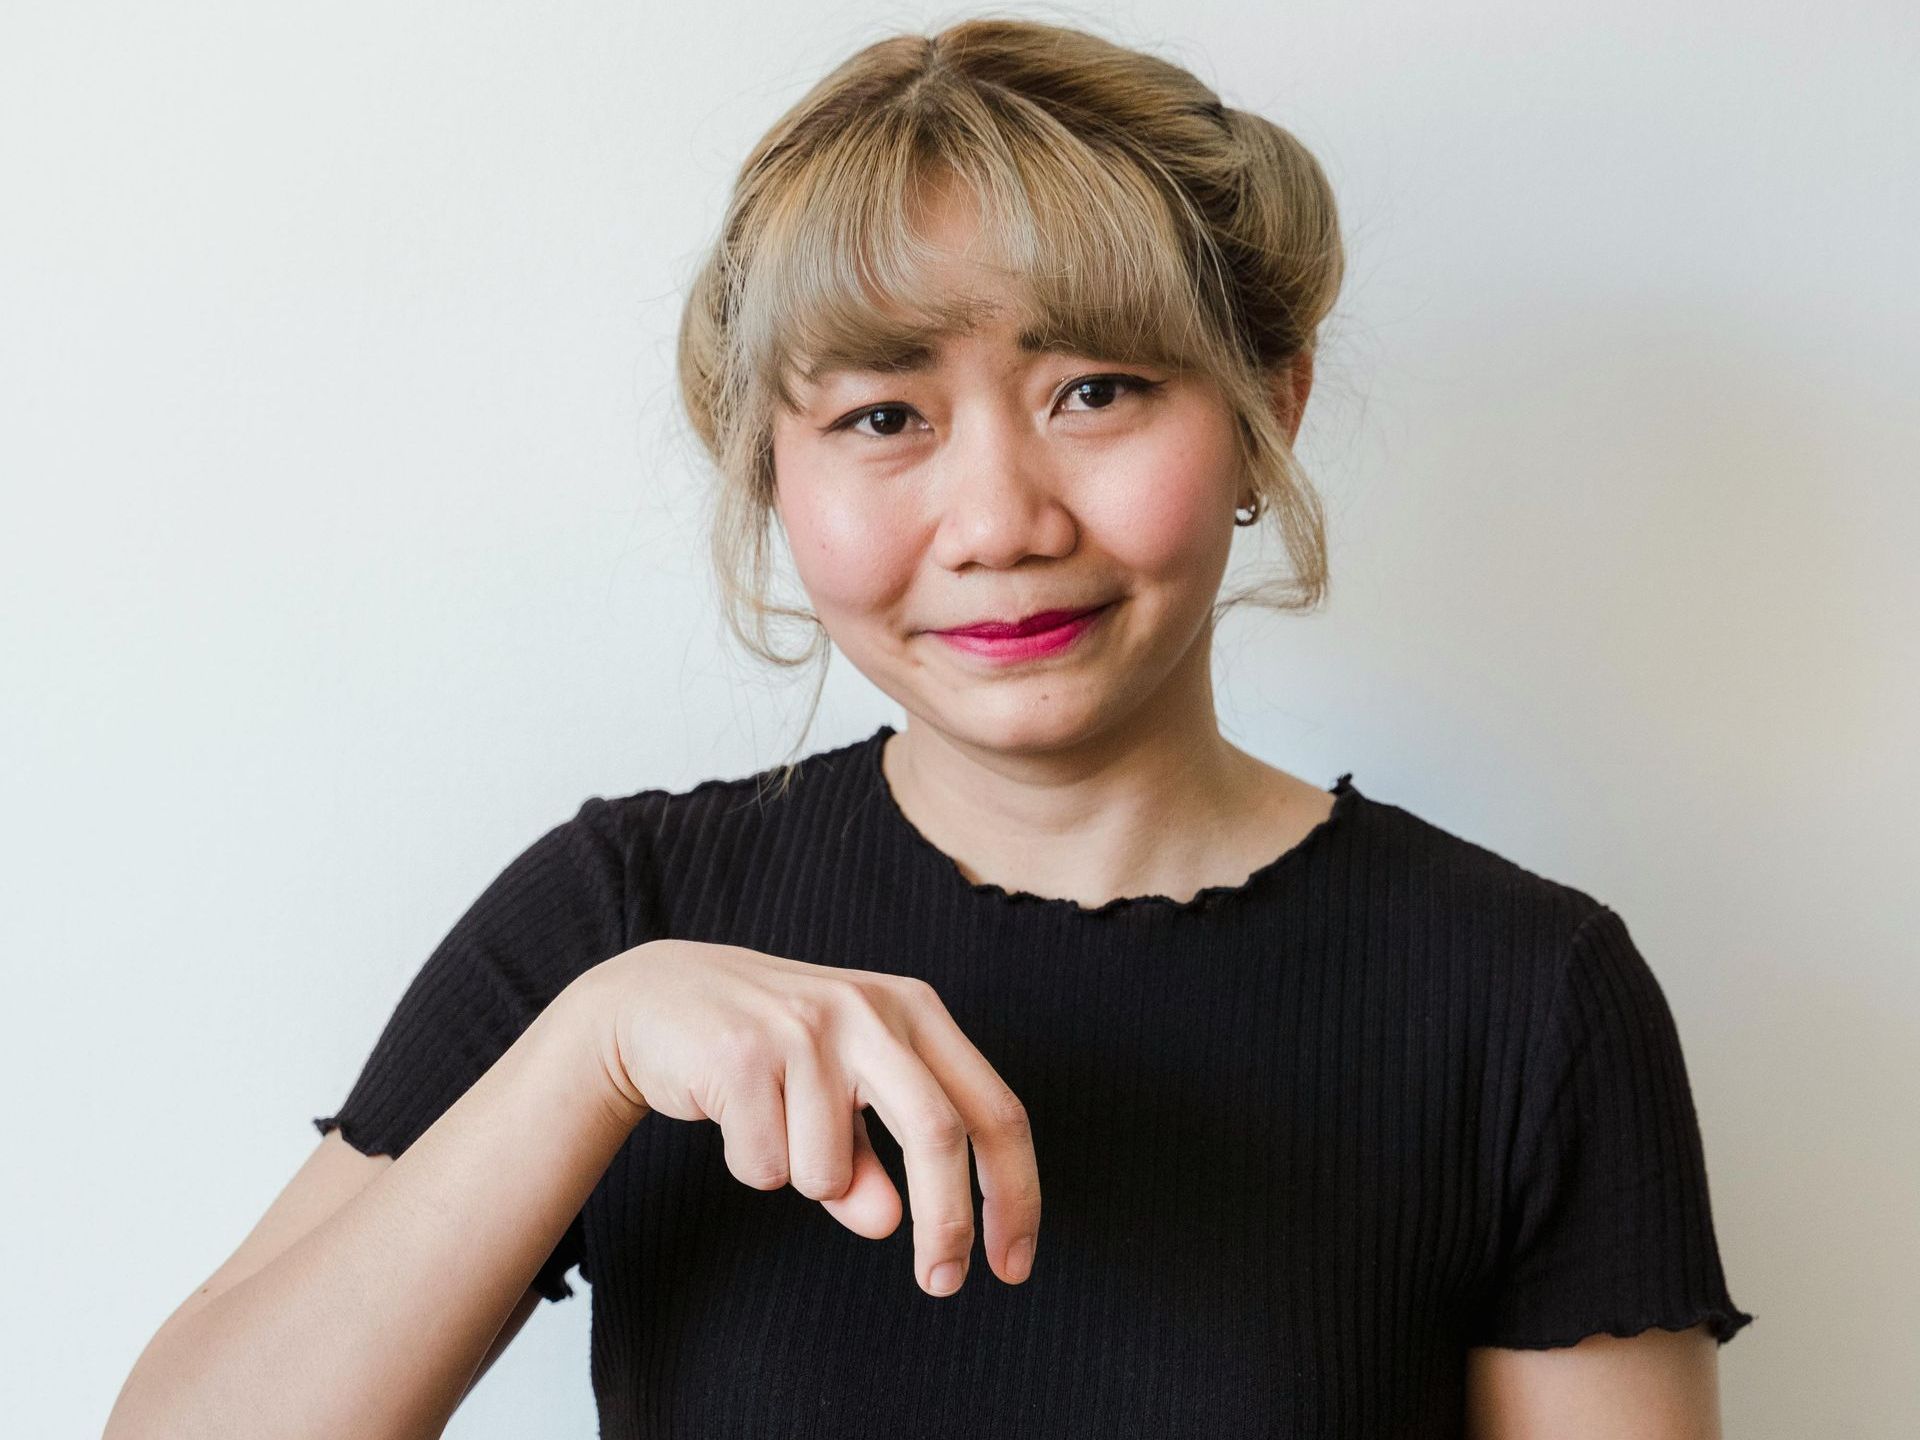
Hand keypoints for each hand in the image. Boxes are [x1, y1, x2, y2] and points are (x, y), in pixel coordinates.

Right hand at [569, 939, 1039, 1297]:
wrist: (657, 998)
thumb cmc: (769, 1054)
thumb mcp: (838, 1101)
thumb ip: (870, 1161)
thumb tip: (886, 1222)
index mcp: (913, 1011)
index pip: (992, 1107)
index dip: (1013, 1192)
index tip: (1012, 1264)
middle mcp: (868, 1008)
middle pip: (938, 1132)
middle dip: (946, 1223)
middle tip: (941, 1284)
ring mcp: (805, 1027)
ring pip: (830, 1169)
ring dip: (802, 1179)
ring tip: (770, 1125)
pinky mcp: (742, 1052)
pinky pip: (764, 1166)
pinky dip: (750, 1165)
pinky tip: (731, 1114)